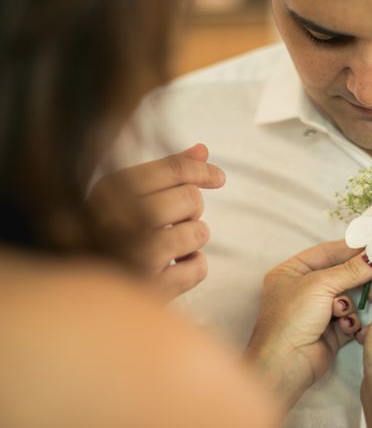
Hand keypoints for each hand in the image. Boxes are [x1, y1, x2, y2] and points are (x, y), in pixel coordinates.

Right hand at [88, 144, 224, 299]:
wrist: (83, 291)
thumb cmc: (112, 234)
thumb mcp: (127, 195)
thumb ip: (165, 170)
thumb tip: (203, 150)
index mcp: (109, 190)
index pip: (172, 168)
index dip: (202, 170)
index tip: (218, 178)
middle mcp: (118, 220)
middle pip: (191, 198)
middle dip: (191, 209)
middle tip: (173, 221)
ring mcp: (134, 256)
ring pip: (198, 232)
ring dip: (193, 239)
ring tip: (169, 247)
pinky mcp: (149, 289)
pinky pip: (198, 268)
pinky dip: (194, 267)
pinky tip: (172, 268)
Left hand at [244, 240, 371, 409]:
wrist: (286, 363)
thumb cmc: (293, 316)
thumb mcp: (320, 285)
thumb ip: (349, 270)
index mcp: (291, 271)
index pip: (325, 252)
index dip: (348, 248)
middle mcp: (303, 289)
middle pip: (339, 275)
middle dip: (355, 276)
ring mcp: (317, 310)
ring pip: (347, 296)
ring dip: (348, 303)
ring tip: (342, 310)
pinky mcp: (330, 330)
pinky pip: (349, 317)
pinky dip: (349, 320)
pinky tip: (344, 327)